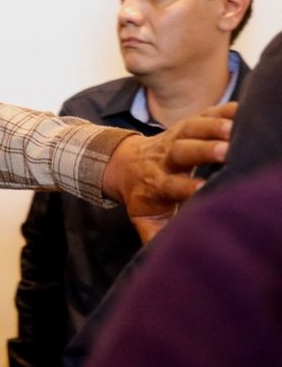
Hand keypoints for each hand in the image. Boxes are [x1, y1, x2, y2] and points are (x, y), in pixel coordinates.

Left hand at [102, 102, 235, 241]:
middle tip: (224, 151)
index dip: (186, 187)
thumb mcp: (144, 218)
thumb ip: (153, 235)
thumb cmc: (143, 196)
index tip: (203, 190)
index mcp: (156, 183)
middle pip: (181, 151)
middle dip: (201, 150)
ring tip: (234, 127)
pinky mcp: (185, 124)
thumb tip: (163, 257)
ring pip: (190, 128)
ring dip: (212, 125)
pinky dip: (221, 110)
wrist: (125, 164)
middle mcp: (164, 157)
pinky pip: (202, 113)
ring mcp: (174, 137)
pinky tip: (240, 108)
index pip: (171, 185)